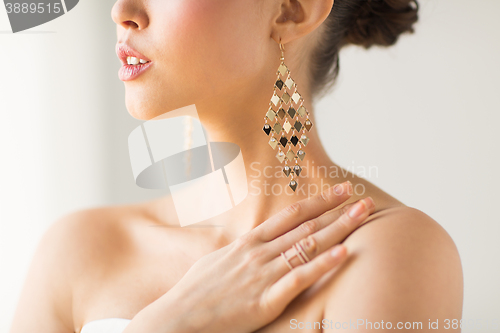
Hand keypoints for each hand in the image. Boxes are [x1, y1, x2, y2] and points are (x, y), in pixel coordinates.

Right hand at [126, 181, 374, 332]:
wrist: (177, 319)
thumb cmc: (194, 293)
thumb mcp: (215, 262)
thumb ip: (238, 252)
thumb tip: (250, 244)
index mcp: (247, 244)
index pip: (289, 216)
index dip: (316, 202)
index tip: (337, 191)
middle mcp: (259, 253)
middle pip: (304, 226)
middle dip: (334, 209)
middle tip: (359, 195)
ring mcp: (263, 274)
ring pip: (307, 245)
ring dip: (338, 228)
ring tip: (362, 215)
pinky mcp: (266, 300)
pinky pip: (299, 278)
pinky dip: (323, 264)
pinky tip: (343, 253)